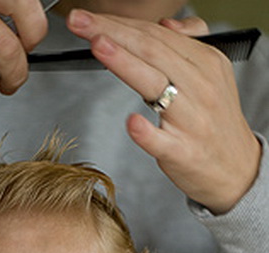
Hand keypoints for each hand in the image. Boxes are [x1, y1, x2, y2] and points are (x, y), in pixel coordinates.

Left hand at [68, 10, 260, 213]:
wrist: (237, 169)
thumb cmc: (214, 122)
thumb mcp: (213, 75)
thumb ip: (189, 45)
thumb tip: (165, 24)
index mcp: (205, 63)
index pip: (156, 35)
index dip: (121, 23)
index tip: (89, 17)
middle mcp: (200, 88)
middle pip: (151, 52)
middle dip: (113, 33)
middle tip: (81, 22)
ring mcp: (191, 122)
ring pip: (155, 86)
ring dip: (125, 64)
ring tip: (98, 45)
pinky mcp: (183, 153)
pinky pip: (161, 142)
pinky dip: (146, 132)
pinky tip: (131, 122)